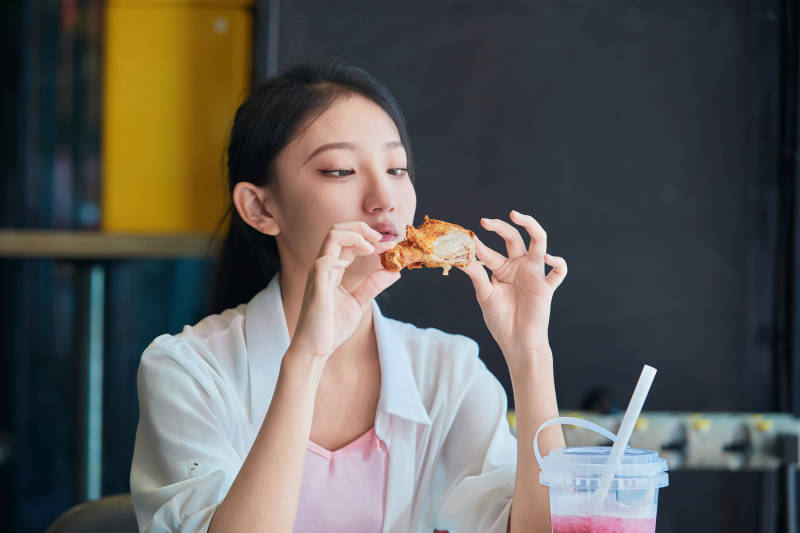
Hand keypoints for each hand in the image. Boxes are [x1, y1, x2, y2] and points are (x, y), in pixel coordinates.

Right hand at [291, 222, 400, 361]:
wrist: (315, 350)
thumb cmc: (331, 327)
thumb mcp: (358, 302)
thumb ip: (373, 285)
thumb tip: (394, 272)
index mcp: (333, 268)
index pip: (347, 239)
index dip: (369, 237)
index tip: (389, 245)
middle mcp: (324, 266)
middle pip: (338, 230)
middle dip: (362, 228)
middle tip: (381, 240)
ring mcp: (319, 275)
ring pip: (332, 237)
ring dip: (355, 236)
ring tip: (371, 248)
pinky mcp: (317, 287)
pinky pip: (323, 262)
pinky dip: (340, 258)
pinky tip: (351, 264)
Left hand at [458, 210, 566, 372]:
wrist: (516, 342)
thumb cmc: (501, 320)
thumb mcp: (485, 295)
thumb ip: (477, 276)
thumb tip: (463, 258)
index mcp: (502, 268)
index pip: (489, 250)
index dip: (477, 245)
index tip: (464, 240)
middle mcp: (518, 266)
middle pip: (513, 238)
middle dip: (500, 226)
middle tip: (485, 221)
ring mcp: (533, 274)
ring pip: (538, 243)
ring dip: (531, 226)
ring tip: (517, 216)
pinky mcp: (546, 287)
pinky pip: (558, 272)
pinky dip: (558, 263)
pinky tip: (549, 258)